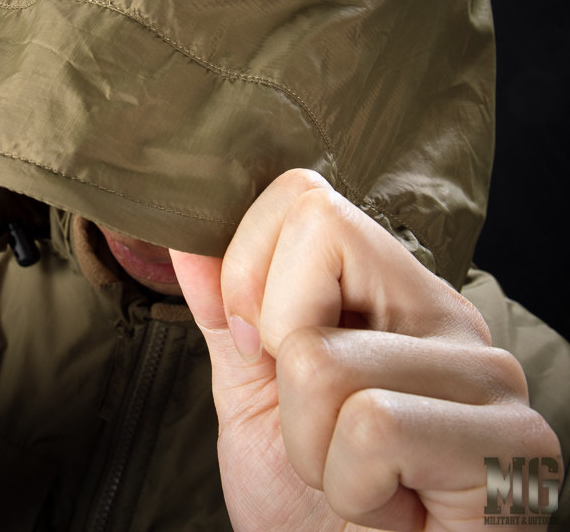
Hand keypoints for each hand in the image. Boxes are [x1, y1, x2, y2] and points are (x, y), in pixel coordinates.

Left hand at [171, 169, 561, 530]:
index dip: (250, 268)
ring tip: (358, 476)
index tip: (259, 350)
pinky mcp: (512, 443)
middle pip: (316, 234)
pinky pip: (372, 425)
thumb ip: (226, 315)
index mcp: (389, 292)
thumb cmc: (308, 507)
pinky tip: (392, 508)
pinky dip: (351, 487)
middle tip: (319, 421)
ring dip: (309, 444)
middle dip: (277, 351)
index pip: (307, 196)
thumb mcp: (251, 398)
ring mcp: (486, 373)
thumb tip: (184, 239)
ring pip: (322, 355)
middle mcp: (446, 314)